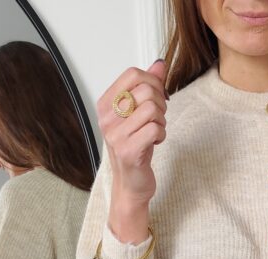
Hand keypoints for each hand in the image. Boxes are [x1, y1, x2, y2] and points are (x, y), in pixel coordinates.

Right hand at [98, 60, 167, 243]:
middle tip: (157, 119)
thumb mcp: (138, 114)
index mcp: (105, 104)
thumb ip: (148, 87)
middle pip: (146, 90)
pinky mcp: (128, 151)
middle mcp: (106, 118)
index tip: (156, 97)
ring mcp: (115, 135)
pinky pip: (155, 129)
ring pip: (153, 109)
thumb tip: (159, 64)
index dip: (152, 82)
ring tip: (155, 132)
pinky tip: (155, 143)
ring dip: (162, 121)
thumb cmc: (135, 148)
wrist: (131, 185)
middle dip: (161, 103)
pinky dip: (162, 135)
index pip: (132, 74)